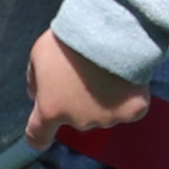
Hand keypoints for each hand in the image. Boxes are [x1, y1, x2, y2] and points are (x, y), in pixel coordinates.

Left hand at [21, 30, 152, 148]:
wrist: (109, 31)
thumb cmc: (69, 40)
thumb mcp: (38, 54)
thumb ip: (35, 79)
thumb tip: (36, 93)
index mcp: (50, 109)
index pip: (37, 136)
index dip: (39, 137)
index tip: (42, 136)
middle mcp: (79, 121)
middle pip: (76, 118)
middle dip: (77, 101)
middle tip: (83, 72)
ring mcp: (108, 118)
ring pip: (103, 113)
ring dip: (103, 98)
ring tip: (106, 70)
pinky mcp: (133, 112)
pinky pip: (129, 108)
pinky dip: (128, 96)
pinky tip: (127, 78)